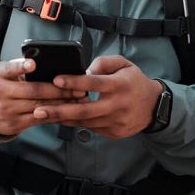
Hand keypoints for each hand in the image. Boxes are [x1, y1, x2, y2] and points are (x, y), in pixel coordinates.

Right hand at [0, 58, 85, 135]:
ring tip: (78, 99)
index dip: (21, 67)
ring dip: (62, 104)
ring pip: (40, 107)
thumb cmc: (2, 86)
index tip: (33, 64)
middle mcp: (1, 93)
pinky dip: (56, 115)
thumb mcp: (4, 72)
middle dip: (59, 90)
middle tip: (78, 87)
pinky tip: (68, 111)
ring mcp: (7, 111)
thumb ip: (20, 65)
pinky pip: (39, 120)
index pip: (10, 69)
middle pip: (34, 91)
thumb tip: (44, 61)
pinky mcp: (15, 125)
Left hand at [33, 55, 162, 138]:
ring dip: (62, 119)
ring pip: (85, 122)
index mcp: (119, 85)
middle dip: (60, 110)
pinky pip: (90, 128)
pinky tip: (59, 119)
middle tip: (39, 109)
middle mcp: (117, 105)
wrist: (154, 106)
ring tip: (43, 115)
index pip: (94, 83)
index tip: (56, 80)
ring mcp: (115, 121)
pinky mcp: (113, 132)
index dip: (74, 82)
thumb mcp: (124, 64)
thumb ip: (104, 63)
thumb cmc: (134, 81)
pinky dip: (74, 124)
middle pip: (85, 110)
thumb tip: (85, 70)